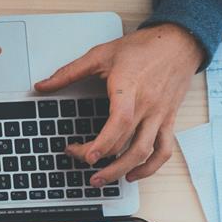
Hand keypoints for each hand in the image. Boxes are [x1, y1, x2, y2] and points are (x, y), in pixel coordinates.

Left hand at [35, 24, 204, 185]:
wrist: (179, 42)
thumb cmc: (143, 47)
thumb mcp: (101, 54)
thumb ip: (69, 72)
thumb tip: (42, 85)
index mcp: (130, 89)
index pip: (120, 122)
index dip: (103, 143)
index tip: (86, 156)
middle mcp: (148, 105)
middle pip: (126, 143)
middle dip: (100, 158)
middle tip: (79, 160)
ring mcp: (160, 115)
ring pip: (145, 152)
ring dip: (122, 170)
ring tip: (101, 180)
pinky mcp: (168, 120)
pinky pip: (164, 150)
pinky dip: (150, 167)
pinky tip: (132, 174)